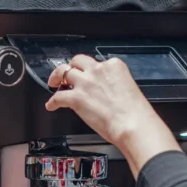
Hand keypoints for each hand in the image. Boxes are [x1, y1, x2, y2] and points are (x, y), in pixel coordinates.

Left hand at [46, 55, 179, 174]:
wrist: (133, 125)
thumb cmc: (135, 113)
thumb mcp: (128, 88)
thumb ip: (114, 84)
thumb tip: (105, 91)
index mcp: (114, 66)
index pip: (97, 63)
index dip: (91, 70)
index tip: (89, 76)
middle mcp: (98, 70)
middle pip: (77, 61)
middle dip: (71, 67)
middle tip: (66, 74)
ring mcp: (86, 83)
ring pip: (64, 72)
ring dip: (57, 78)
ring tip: (54, 84)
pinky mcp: (76, 98)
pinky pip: (58, 97)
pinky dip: (52, 101)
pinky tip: (51, 105)